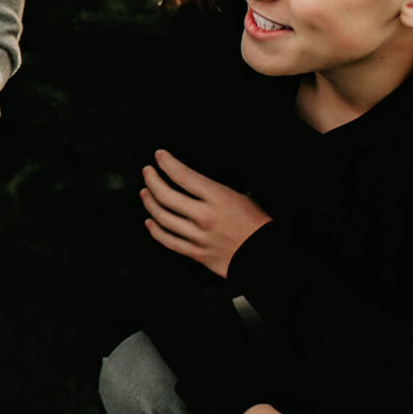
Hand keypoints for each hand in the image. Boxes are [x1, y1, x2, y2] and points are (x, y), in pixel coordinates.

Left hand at [140, 149, 272, 278]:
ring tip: (145, 192)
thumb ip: (217, 188)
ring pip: (162, 217)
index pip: (183, 176)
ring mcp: (198, 236)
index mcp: (218, 198)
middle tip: (147, 171)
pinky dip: (155, 230)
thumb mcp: (244, 196)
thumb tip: (196, 178)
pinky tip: (150, 221)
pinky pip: (168, 241)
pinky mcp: (196, 253)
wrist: (267, 257)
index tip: (160, 156)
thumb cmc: (258, 225)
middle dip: (152, 180)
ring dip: (150, 203)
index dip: (166, 163)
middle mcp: (205, 216)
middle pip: (166, 195)